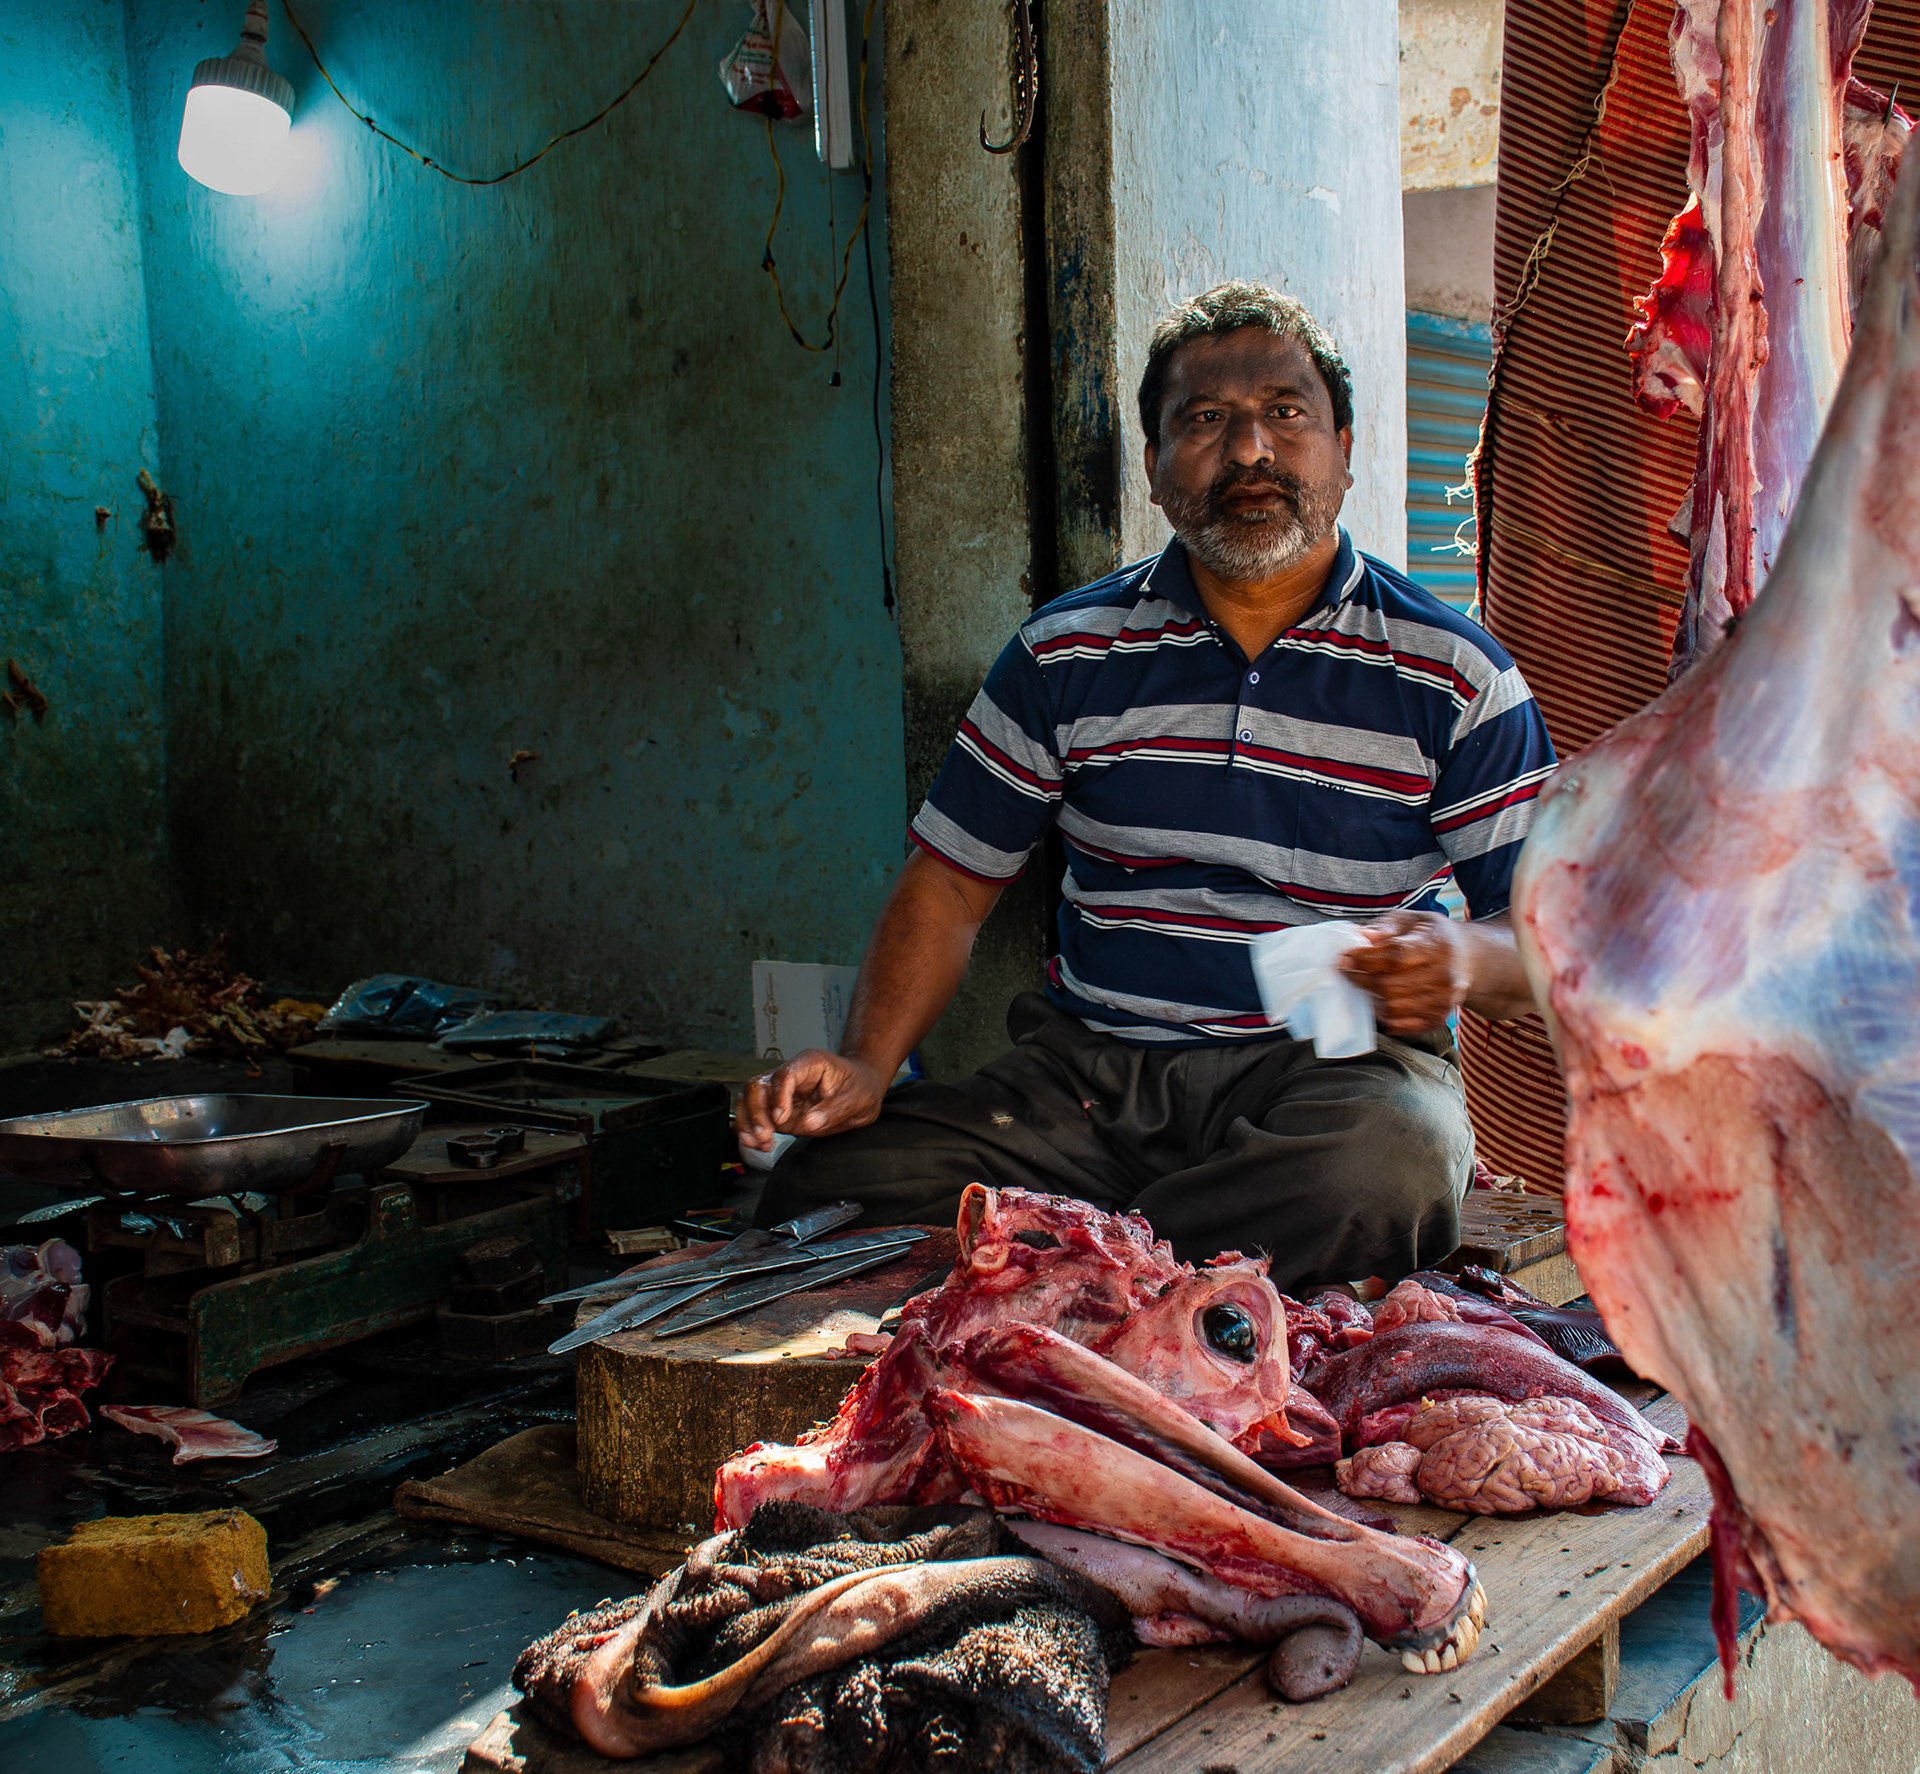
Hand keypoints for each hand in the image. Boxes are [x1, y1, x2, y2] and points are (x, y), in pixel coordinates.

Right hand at [736, 1049, 889, 1149]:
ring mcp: (782, 1094)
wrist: (863, 1088)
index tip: (781, 1119)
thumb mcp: (858, 1098)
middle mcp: (790, 1076)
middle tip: (765, 1135)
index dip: (778, 1097)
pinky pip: (756, 1117)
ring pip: (751, 1101)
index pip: (784, 1075)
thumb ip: (834, 1110)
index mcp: (809, 1064)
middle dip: (756, 1112)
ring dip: (749, 1123)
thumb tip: (809, 1123)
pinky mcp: (779, 1111)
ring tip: (760, 1143)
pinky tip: (757, 1144)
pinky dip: (751, 1130)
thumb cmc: (861, 1086)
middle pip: (759, 1086)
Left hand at [1337, 910, 1470, 1035]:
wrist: (1467, 959)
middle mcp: (1444, 975)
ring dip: (1372, 998)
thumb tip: (1363, 936)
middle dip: (1361, 979)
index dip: (1365, 959)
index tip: (1346, 957)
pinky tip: (1381, 1001)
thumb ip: (1386, 926)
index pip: (1394, 956)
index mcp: (1437, 945)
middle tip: (1347, 971)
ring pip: (1393, 1008)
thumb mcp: (1412, 919)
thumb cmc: (1432, 937)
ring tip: (1365, 985)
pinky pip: (1403, 1025)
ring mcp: (1443, 1000)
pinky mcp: (1438, 1018)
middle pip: (1390, 985)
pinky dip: (1386, 1016)